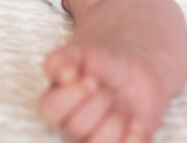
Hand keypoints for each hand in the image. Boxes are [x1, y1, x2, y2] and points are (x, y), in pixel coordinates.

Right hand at [40, 43, 168, 142]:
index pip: (50, 109)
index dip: (71, 97)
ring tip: (120, 106)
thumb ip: (62, 59)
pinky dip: (134, 139)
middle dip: (98, 103)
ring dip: (115, 122)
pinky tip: (136, 123)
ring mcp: (95, 138)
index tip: (90, 80)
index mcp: (57, 102)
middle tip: (106, 90)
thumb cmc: (99, 60)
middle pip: (76, 127)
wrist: (131, 67)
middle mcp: (72, 126)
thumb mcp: (79, 53)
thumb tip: (63, 74)